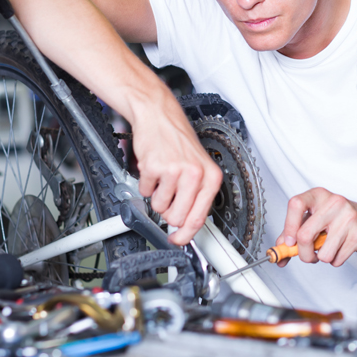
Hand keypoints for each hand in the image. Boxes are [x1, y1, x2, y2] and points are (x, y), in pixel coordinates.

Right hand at [130, 93, 222, 245]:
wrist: (160, 115)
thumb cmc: (179, 141)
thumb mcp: (198, 167)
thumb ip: (196, 196)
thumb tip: (186, 225)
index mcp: (210, 177)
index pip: (199, 217)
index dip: (186, 235)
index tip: (178, 240)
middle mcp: (195, 174)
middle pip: (176, 217)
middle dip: (169, 212)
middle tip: (169, 196)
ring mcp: (175, 170)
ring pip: (159, 206)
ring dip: (157, 195)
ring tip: (163, 176)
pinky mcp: (155, 167)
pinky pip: (146, 191)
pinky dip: (146, 184)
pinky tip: (154, 168)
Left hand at [276, 188, 356, 266]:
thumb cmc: (334, 217)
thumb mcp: (312, 218)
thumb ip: (293, 233)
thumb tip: (280, 254)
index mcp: (318, 195)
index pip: (296, 204)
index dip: (289, 226)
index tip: (289, 242)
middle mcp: (334, 202)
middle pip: (305, 235)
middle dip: (304, 253)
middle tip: (307, 255)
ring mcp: (348, 217)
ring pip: (323, 253)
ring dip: (322, 257)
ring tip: (329, 247)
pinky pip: (337, 259)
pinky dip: (335, 260)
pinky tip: (340, 248)